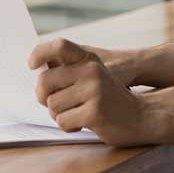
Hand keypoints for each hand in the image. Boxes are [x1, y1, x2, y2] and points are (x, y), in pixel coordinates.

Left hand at [28, 38, 150, 145]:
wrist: (141, 115)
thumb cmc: (110, 97)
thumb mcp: (93, 75)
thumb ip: (70, 69)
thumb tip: (39, 67)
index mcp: (89, 59)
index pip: (59, 45)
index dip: (40, 53)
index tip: (31, 65)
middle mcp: (91, 71)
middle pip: (45, 82)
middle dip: (44, 97)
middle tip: (55, 104)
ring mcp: (93, 91)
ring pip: (52, 105)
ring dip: (59, 114)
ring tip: (76, 114)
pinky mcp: (94, 112)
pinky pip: (62, 121)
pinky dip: (68, 127)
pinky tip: (82, 124)